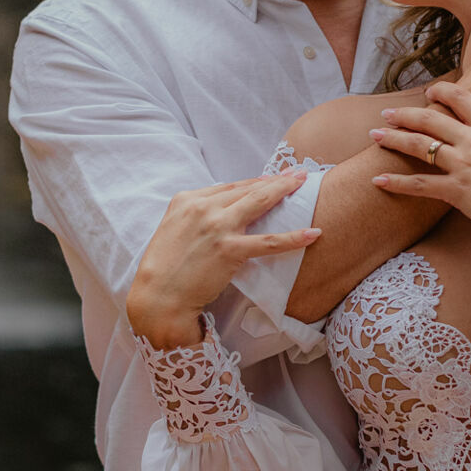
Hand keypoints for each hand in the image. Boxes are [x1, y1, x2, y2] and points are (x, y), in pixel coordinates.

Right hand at [125, 172, 320, 348]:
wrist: (157, 297)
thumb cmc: (165, 268)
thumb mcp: (174, 229)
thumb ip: (196, 216)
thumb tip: (222, 210)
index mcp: (187, 199)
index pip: (229, 186)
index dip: (254, 181)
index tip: (273, 177)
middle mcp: (202, 207)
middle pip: (246, 188)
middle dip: (275, 179)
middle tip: (297, 173)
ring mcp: (217, 226)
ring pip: (259, 202)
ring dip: (284, 189)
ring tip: (305, 183)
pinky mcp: (229, 249)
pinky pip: (268, 241)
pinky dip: (293, 237)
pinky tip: (312, 233)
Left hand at [368, 80, 470, 231]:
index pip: (462, 100)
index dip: (441, 92)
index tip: (428, 91)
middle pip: (431, 120)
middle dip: (406, 115)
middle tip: (387, 114)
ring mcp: (462, 166)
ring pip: (421, 147)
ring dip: (394, 139)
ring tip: (375, 135)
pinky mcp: (457, 191)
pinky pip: (421, 185)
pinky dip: (398, 182)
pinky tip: (379, 180)